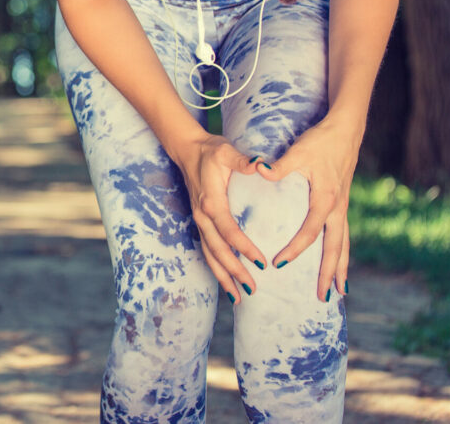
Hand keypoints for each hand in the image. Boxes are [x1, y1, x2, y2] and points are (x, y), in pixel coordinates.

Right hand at [175, 134, 266, 304]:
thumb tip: (260, 164)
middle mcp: (202, 216)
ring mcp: (199, 221)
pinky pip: (207, 250)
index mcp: (211, 202)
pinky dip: (216, 268)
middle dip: (234, 272)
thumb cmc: (211, 151)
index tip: (262, 263)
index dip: (244, 249)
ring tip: (239, 297)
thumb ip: (243, 161)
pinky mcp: (200, 222)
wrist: (187, 150)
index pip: (229, 231)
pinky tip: (228, 281)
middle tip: (253, 289)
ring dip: (223, 276)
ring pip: (209, 255)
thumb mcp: (226, 151)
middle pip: (218, 250)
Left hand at [253, 118, 359, 300]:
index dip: (294, 249)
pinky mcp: (341, 203)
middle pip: (335, 248)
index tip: (278, 264)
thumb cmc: (320, 141)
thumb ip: (279, 165)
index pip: (309, 232)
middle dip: (330, 273)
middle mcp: (337, 208)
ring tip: (340, 292)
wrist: (345, 129)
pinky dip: (340, 252)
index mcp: (325, 199)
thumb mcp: (299, 152)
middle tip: (325, 298)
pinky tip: (337, 263)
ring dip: (340, 268)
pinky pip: (342, 234)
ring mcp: (342, 207)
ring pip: (343, 244)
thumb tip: (259, 169)